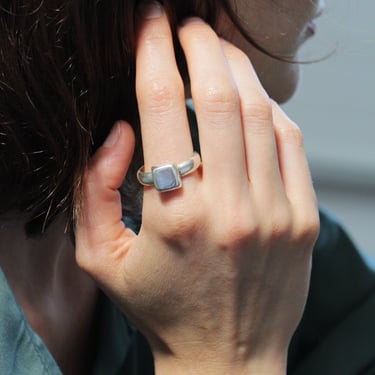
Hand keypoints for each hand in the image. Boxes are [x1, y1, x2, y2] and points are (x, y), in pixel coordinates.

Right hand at [75, 3, 318, 373]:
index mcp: (174, 217)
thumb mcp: (100, 257)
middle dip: (201, 45)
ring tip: (217, 53)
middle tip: (188, 25)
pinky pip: (289, 141)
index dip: (153, 51)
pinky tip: (250, 101)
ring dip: (236, 70)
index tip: (150, 22)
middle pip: (219, 95)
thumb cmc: (162, 309)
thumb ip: (92, 187)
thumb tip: (121, 130)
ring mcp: (275, 212)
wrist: (227, 358)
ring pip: (260, 110)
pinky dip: (268, 108)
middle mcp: (230, 208)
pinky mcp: (302, 219)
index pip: (160, 106)